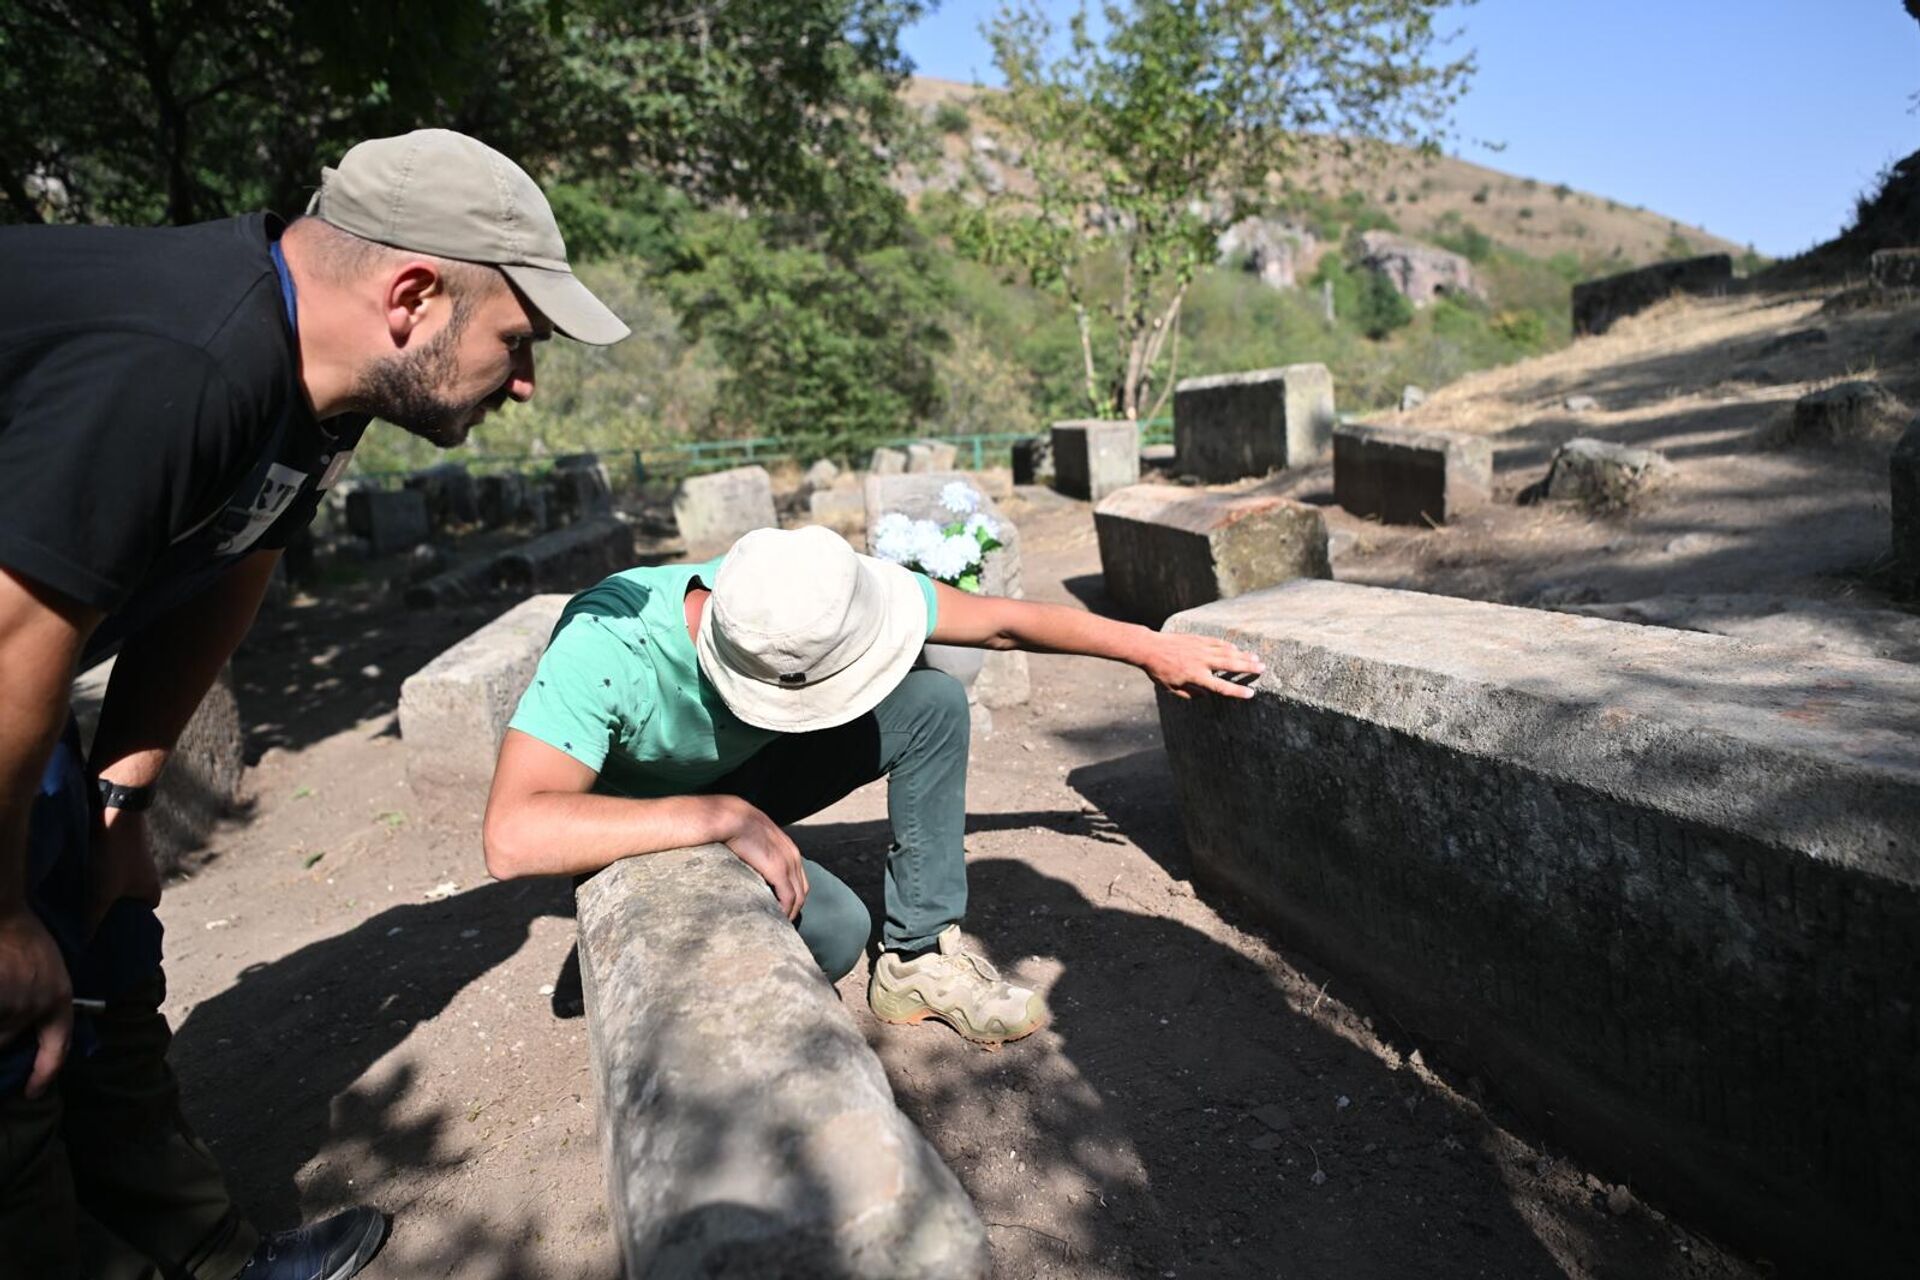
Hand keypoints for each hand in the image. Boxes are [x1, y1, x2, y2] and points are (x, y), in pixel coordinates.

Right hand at [0, 906, 72, 1096]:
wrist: (4, 914)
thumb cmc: (23, 937)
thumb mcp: (47, 971)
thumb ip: (41, 1003)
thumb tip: (21, 1037)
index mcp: (58, 998)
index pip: (57, 1048)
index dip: (44, 1074)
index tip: (32, 1092)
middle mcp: (36, 1006)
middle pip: (5, 1043)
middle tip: (3, 999)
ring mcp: (10, 1004)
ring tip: (4, 985)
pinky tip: (0, 980)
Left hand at [86, 805, 161, 935]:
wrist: (117, 806)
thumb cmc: (116, 852)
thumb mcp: (100, 893)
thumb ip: (93, 921)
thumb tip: (82, 945)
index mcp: (151, 895)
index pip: (135, 924)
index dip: (118, 932)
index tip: (99, 939)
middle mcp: (145, 879)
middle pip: (121, 906)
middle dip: (104, 913)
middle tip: (84, 922)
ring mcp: (133, 863)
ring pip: (112, 888)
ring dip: (96, 894)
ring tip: (78, 900)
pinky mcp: (120, 850)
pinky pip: (106, 872)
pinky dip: (94, 877)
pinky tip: (78, 878)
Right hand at [714, 797, 808, 919]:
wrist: (727, 816)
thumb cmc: (731, 826)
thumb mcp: (751, 838)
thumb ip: (755, 851)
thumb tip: (746, 865)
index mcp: (787, 847)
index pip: (798, 878)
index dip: (792, 896)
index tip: (780, 909)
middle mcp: (793, 855)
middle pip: (802, 889)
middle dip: (794, 908)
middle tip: (781, 923)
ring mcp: (787, 862)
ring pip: (798, 896)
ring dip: (790, 913)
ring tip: (778, 926)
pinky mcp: (778, 869)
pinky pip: (788, 897)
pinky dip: (785, 911)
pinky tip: (776, 919)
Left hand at [1141, 632, 1263, 700]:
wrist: (1150, 648)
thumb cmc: (1159, 671)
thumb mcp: (1172, 688)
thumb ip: (1190, 694)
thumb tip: (1205, 695)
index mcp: (1195, 676)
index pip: (1221, 686)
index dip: (1237, 691)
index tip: (1250, 693)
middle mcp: (1201, 662)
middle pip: (1230, 665)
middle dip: (1248, 667)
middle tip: (1263, 668)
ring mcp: (1200, 648)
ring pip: (1226, 651)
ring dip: (1242, 655)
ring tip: (1256, 657)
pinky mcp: (1197, 639)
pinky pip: (1216, 642)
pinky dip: (1227, 645)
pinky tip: (1235, 648)